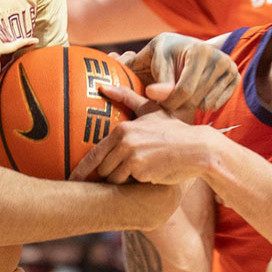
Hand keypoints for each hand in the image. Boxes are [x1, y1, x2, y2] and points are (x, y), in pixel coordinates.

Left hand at [70, 85, 218, 184]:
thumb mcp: (151, 110)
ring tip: (140, 171)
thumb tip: (101, 86)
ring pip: (114, 179)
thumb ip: (126, 97)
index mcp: (122, 130)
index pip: (94, 155)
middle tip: (124, 172)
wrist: (197, 149)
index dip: (82, 170)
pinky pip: (130, 185)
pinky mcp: (142, 173)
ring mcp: (132, 159)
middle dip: (110, 173)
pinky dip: (136, 183)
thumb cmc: (173, 130)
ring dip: (123, 180)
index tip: (74, 179)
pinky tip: (150, 175)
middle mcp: (124, 143)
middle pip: (103, 169)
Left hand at [119, 33, 238, 114]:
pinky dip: (202, 103)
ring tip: (180, 93)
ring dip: (189, 105)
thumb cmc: (165, 54)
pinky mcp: (235, 78)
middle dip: (178, 104)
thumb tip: (153, 94)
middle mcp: (220, 58)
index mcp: (200, 51)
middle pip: (196, 99)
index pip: (185, 90)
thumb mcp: (157, 61)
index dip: (169, 102)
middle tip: (167, 99)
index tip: (158, 102)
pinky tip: (195, 92)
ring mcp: (230, 68)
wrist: (181, 47)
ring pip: (206, 104)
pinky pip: (216, 104)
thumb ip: (159, 80)